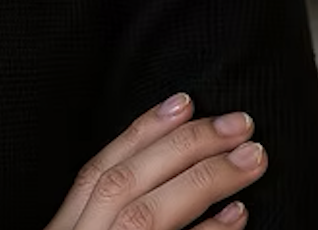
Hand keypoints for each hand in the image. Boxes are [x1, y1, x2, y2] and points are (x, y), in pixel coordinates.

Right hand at [44, 94, 268, 228]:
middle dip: (184, 147)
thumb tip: (164, 173)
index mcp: (65, 229)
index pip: (97, 170)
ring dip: (204, 181)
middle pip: (126, 183)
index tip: (184, 100)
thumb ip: (109, 215)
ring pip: (148, 214)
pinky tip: (239, 215)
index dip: (141, 132)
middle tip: (239, 122)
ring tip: (252, 157)